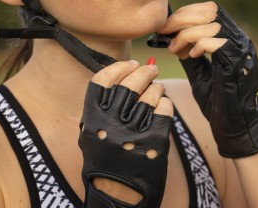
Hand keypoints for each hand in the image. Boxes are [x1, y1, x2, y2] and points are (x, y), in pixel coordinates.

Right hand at [78, 61, 172, 207]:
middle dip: (143, 72)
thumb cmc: (106, 160)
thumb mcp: (91, 133)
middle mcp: (111, 124)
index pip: (103, 80)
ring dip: (156, 88)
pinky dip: (166, 103)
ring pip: (150, 95)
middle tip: (152, 69)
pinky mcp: (154, 141)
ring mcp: (133, 132)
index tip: (131, 63)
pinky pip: (165, 109)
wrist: (119, 194)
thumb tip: (122, 73)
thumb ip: (102, 106)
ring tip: (157, 89)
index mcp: (92, 119)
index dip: (119, 67)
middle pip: (130, 83)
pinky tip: (163, 106)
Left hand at [158, 2, 257, 158]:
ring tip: (176, 50)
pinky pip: (215, 42)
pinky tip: (191, 56)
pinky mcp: (238, 64)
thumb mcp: (199, 73)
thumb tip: (171, 37)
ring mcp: (242, 51)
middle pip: (210, 10)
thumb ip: (190, 53)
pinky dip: (197, 45)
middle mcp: (241, 40)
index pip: (210, 9)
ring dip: (185, 34)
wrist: (234, 130)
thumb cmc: (218, 104)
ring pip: (211, 24)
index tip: (166, 28)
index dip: (185, 13)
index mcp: (234, 39)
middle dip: (181, 19)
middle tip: (165, 34)